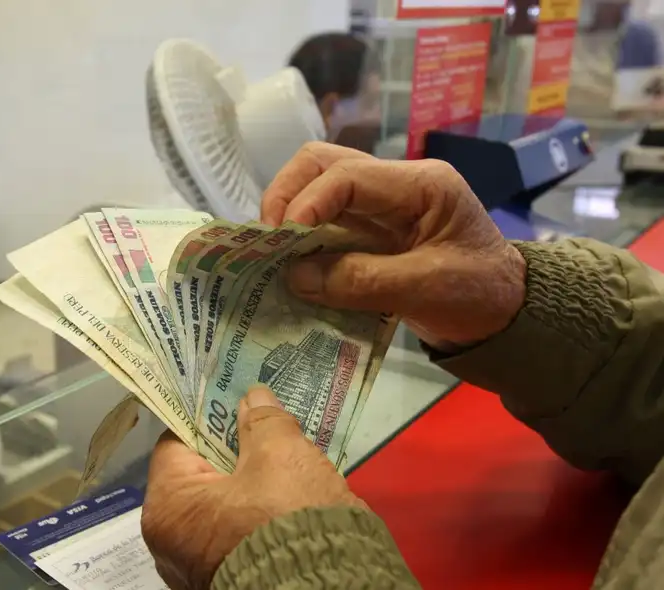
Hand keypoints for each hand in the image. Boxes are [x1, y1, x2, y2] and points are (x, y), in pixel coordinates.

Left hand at [140, 386, 365, 589]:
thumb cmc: (288, 518)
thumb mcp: (280, 455)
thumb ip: (262, 421)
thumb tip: (253, 398)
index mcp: (168, 508)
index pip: (176, 444)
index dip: (209, 418)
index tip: (236, 404)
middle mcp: (170, 544)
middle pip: (199, 478)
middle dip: (233, 453)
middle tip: (264, 430)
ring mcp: (198, 568)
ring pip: (221, 509)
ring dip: (249, 486)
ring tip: (282, 463)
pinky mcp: (229, 581)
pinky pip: (237, 536)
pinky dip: (257, 517)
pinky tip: (286, 501)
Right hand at [261, 142, 526, 349]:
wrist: (510, 317)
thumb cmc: (480, 297)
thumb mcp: (427, 290)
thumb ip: (361, 280)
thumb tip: (295, 275)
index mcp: (421, 185)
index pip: (347, 175)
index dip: (307, 203)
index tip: (283, 241)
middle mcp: (396, 184)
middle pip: (324, 163)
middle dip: (288, 195)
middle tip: (267, 240)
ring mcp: (381, 206)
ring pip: (318, 186)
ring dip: (289, 213)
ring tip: (272, 252)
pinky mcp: (370, 232)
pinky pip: (325, 222)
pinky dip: (301, 239)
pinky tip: (289, 264)